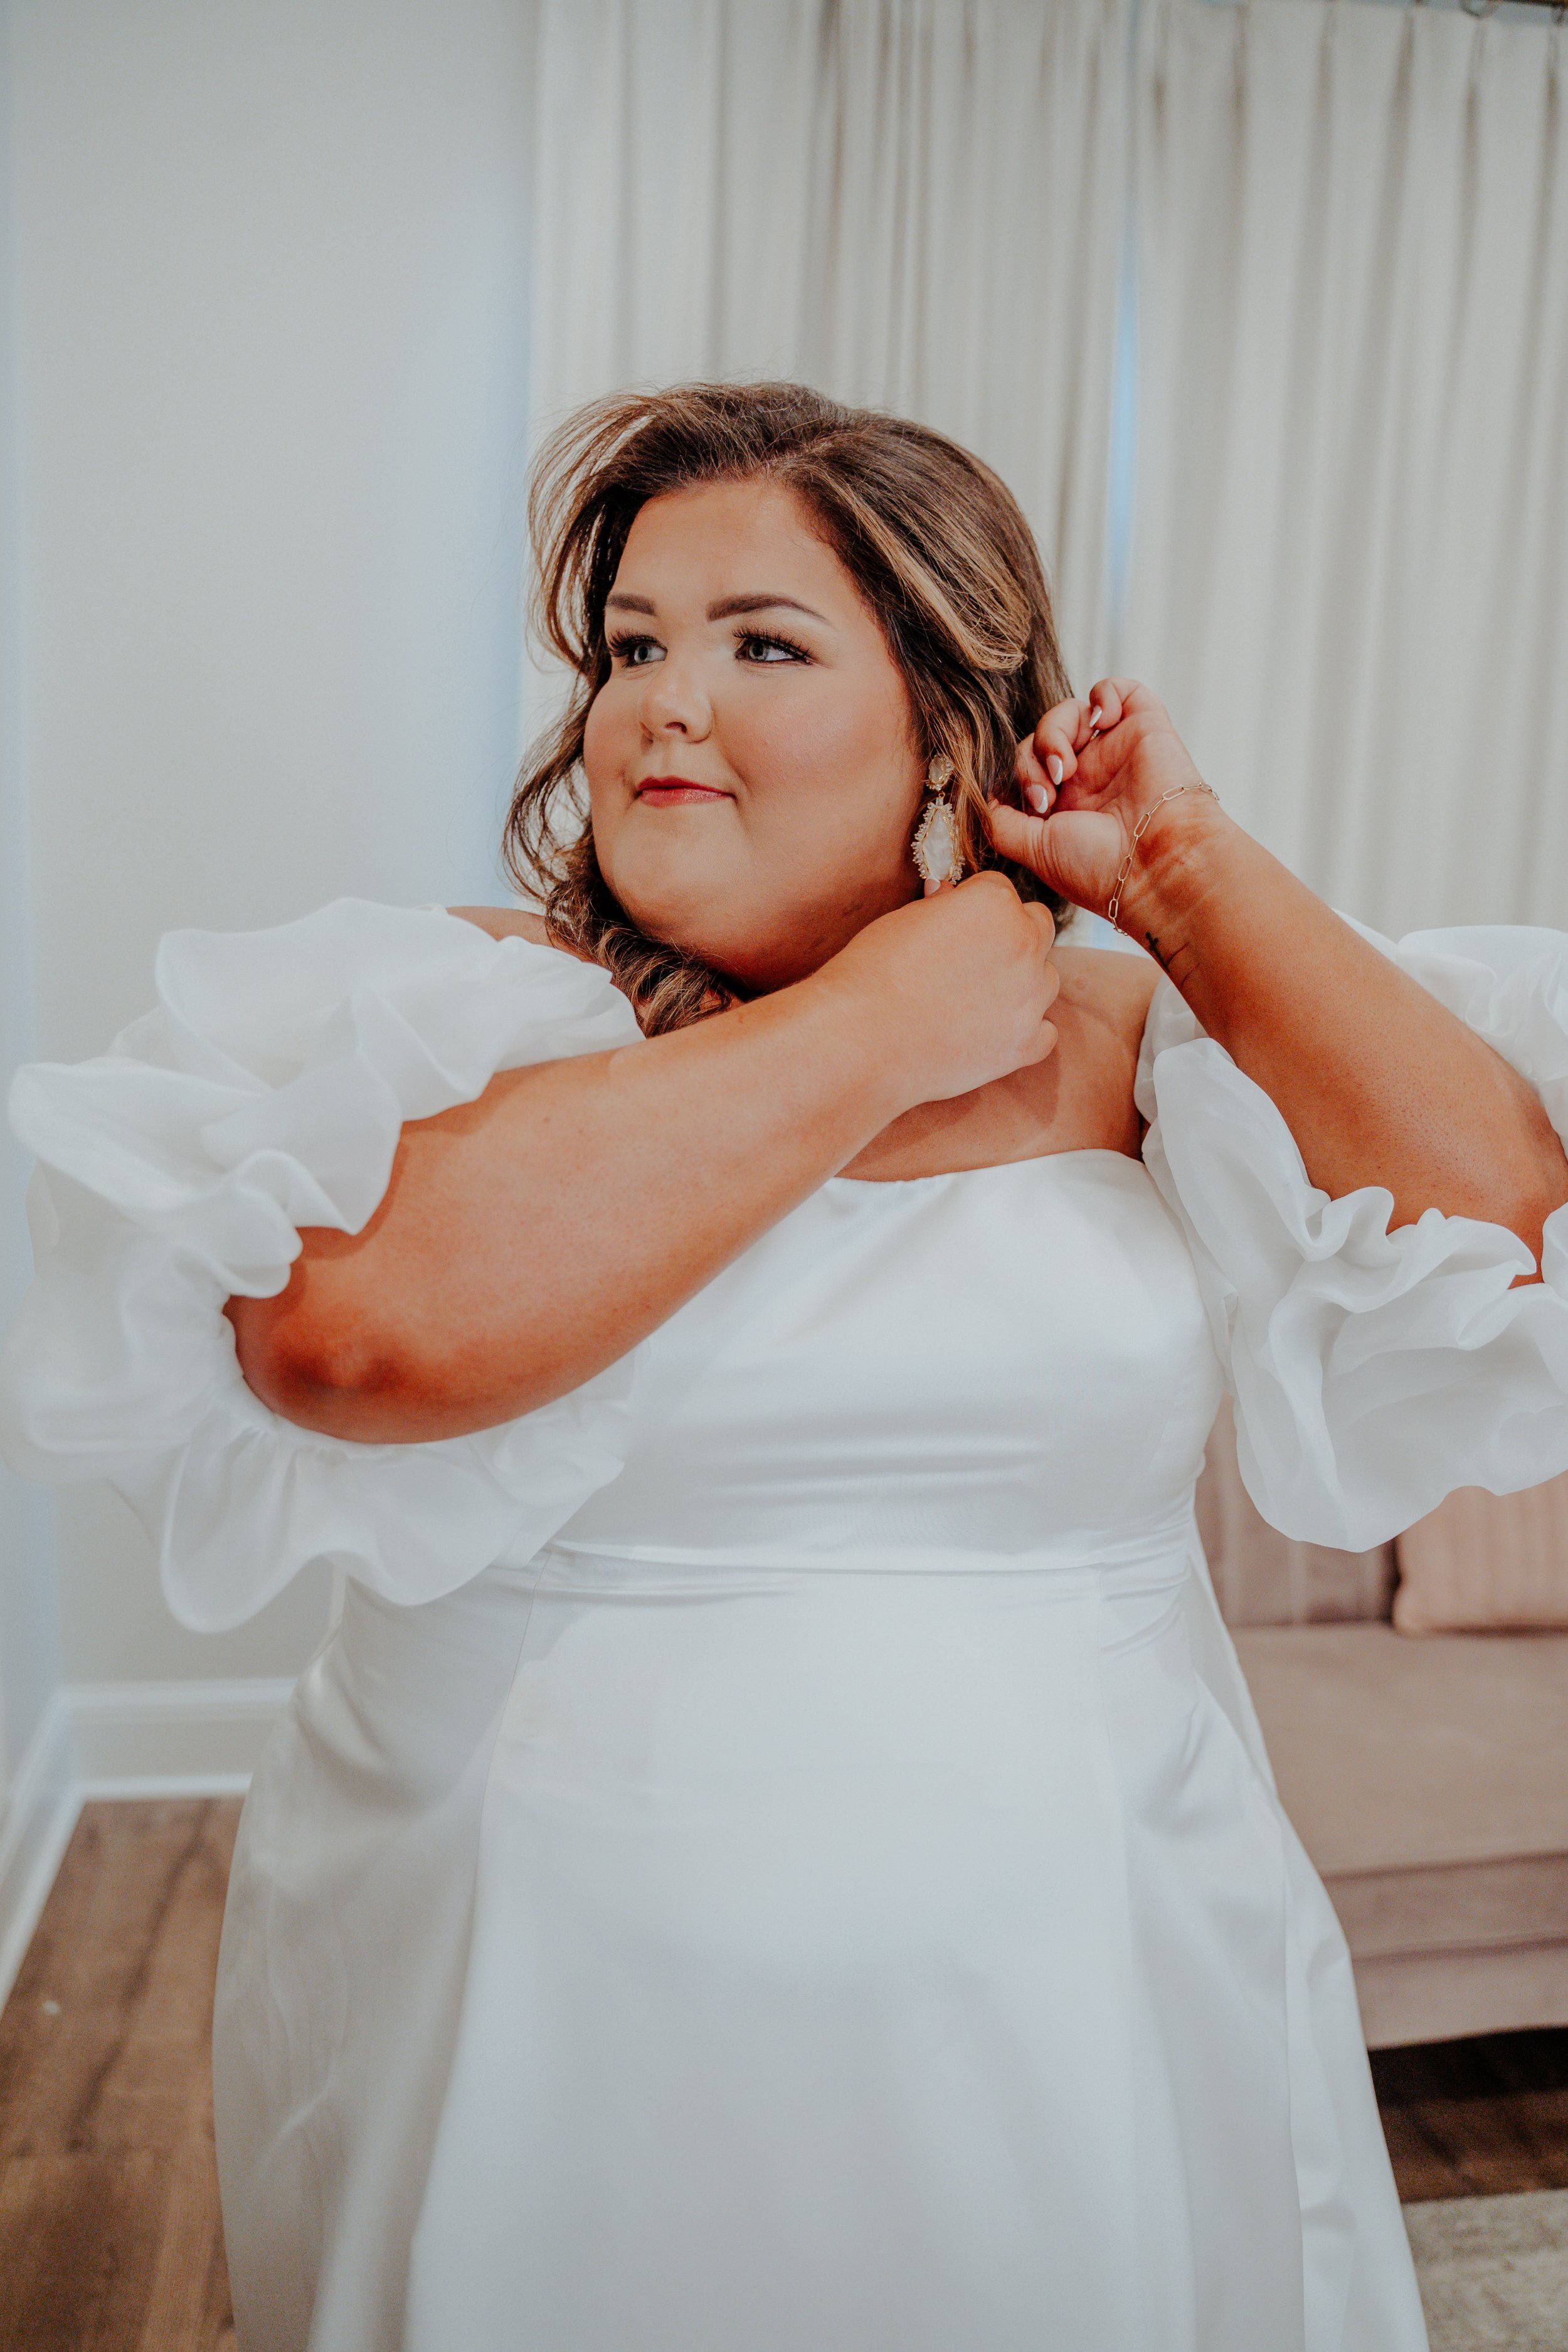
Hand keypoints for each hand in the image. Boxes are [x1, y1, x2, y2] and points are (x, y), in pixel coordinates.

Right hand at [811, 871, 1059, 1108]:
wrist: (864, 1038)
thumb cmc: (873, 973)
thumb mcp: (905, 920)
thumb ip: (941, 907)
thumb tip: (947, 896)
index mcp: (995, 903)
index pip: (1000, 891)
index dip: (974, 908)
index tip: (953, 926)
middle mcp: (1024, 944)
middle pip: (1038, 927)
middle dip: (1012, 936)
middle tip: (971, 960)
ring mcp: (1030, 997)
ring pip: (1046, 979)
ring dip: (1022, 984)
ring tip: (975, 1001)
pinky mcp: (1026, 1043)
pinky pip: (1044, 1032)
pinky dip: (1024, 1033)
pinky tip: (989, 1034)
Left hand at [987, 678, 1220, 922]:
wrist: (1158, 865)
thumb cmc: (1100, 867)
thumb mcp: (1034, 850)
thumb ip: (1002, 822)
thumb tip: (982, 795)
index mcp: (1066, 805)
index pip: (1026, 766)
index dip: (1018, 776)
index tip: (1035, 805)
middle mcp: (1091, 776)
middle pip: (1041, 738)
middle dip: (1032, 761)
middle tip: (1048, 795)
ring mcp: (1116, 750)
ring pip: (1069, 711)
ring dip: (1054, 731)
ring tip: (1067, 767)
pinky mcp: (1145, 727)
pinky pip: (1117, 689)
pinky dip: (1102, 695)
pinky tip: (1100, 722)